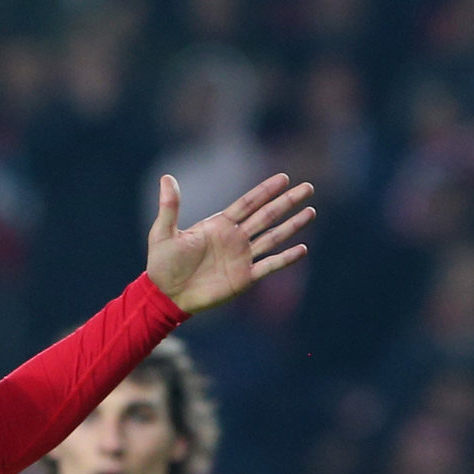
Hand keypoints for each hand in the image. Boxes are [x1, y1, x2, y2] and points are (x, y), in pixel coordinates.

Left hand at [145, 172, 315, 314]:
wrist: (165, 296)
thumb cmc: (162, 265)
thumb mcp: (163, 233)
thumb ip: (170, 206)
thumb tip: (166, 178)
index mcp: (220, 225)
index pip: (248, 203)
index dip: (266, 190)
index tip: (284, 178)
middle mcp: (235, 238)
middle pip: (267, 216)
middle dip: (287, 202)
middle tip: (308, 188)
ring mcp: (241, 258)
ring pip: (273, 237)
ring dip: (292, 225)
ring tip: (311, 212)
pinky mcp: (243, 278)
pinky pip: (269, 266)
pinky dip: (285, 258)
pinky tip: (302, 249)